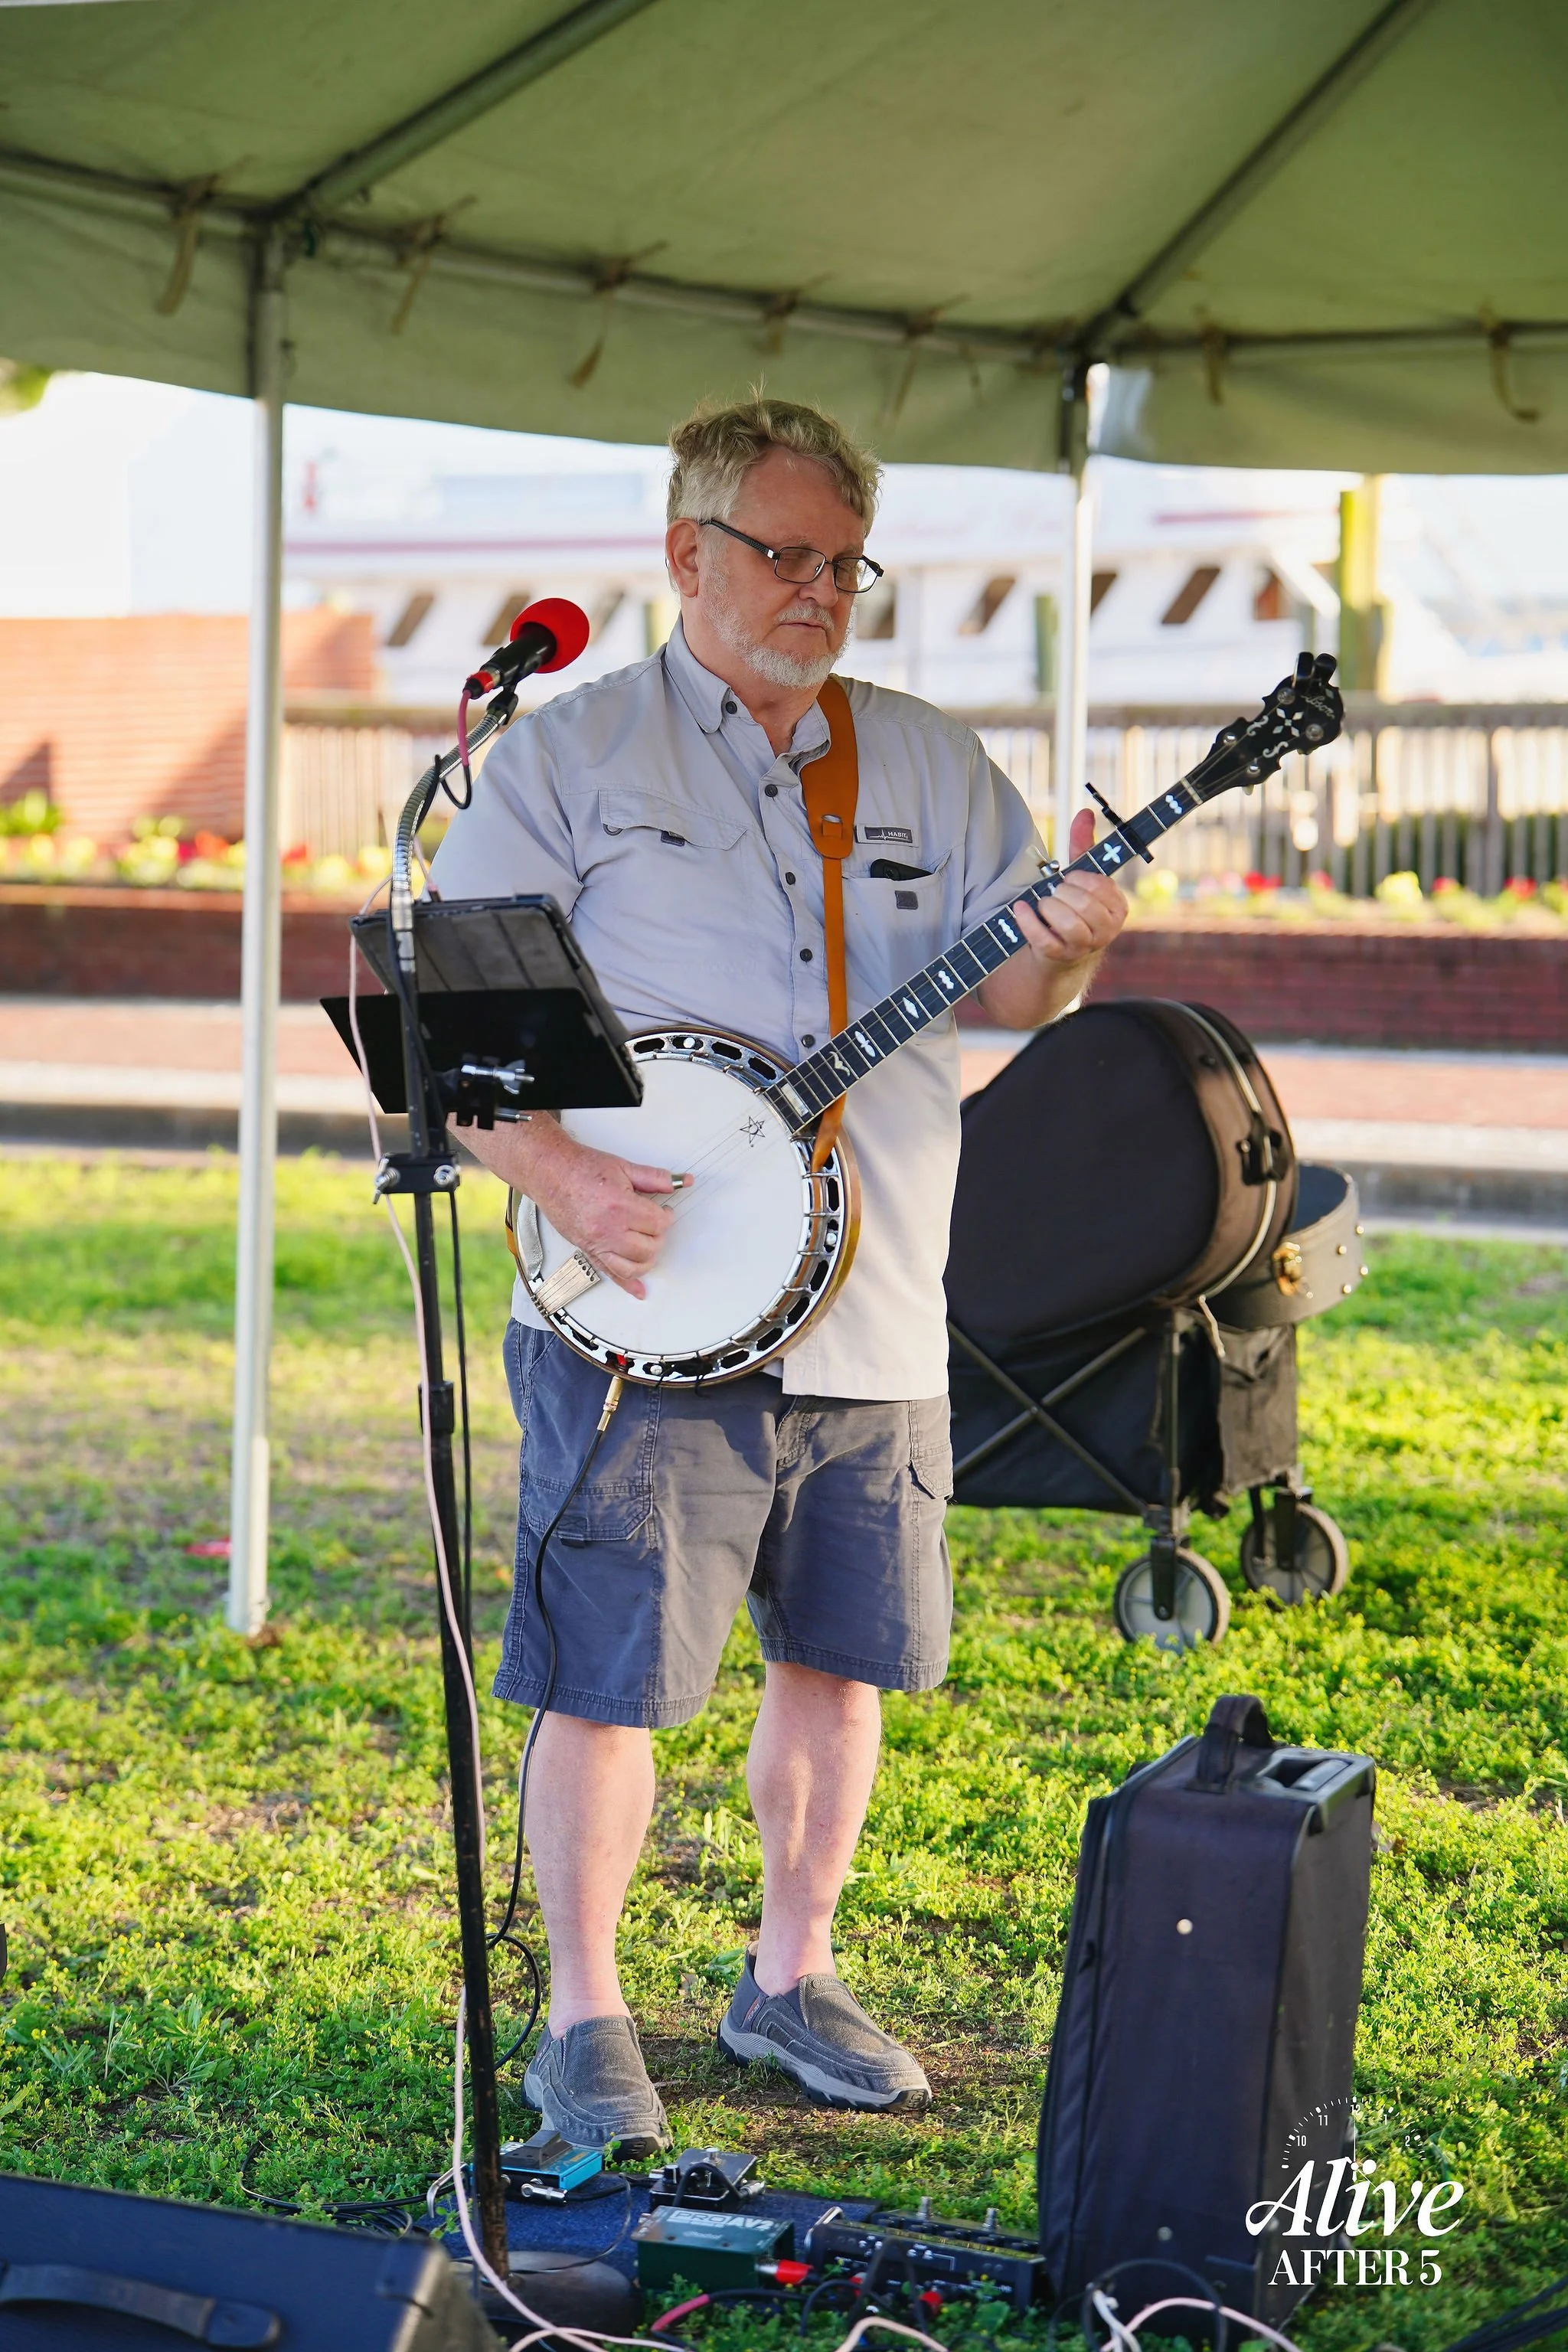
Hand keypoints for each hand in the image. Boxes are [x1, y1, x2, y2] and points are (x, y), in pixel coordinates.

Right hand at [529, 1131, 688, 1299]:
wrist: (550, 1173)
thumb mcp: (623, 1167)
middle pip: (649, 1248)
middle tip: (656, 1224)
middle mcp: (608, 1229)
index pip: (658, 1224)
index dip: (667, 1217)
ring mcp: (597, 1243)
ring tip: (649, 1245)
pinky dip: (628, 1286)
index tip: (665, 1212)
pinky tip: (639, 1290)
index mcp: (619, 1207)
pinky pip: (610, 1274)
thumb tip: (679, 1182)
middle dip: (658, 1237)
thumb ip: (654, 1178)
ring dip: (647, 1259)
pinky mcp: (588, 1250)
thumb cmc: (580, 1169)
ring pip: (633, 1267)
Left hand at [1007, 806, 1127, 965]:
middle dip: (1063, 892)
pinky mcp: (1059, 957)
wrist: (1063, 949)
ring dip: (1049, 907)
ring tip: (1043, 903)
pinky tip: (1021, 908)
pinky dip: (1028, 921)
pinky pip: (1044, 939)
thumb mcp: (1082, 877)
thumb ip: (1084, 846)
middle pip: (1084, 905)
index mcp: (1118, 908)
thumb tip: (1085, 812)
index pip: (1101, 887)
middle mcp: (1106, 931)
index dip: (1080, 879)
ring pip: (1069, 924)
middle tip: (1055, 891)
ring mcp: (1084, 947)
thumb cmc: (1074, 907)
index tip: (1070, 878)